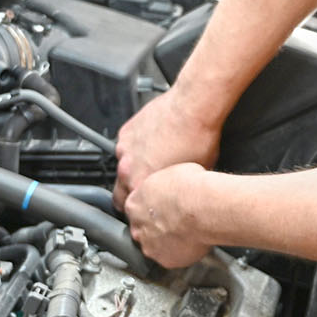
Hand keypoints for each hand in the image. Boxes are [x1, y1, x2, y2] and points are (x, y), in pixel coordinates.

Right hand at [114, 90, 220, 211]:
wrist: (193, 107)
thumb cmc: (197, 138)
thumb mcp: (191, 177)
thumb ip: (173, 191)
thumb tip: (175, 195)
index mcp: (141, 184)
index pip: (131, 208)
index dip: (141, 209)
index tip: (148, 206)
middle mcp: (127, 168)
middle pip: (119, 190)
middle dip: (131, 193)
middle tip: (148, 188)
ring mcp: (124, 148)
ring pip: (124, 166)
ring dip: (136, 167)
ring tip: (156, 160)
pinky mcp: (126, 131)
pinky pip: (127, 147)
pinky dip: (137, 148)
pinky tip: (155, 143)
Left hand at [126, 162, 213, 267]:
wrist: (205, 206)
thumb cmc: (192, 187)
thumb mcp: (171, 172)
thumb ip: (161, 186)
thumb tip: (168, 186)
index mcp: (135, 202)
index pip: (135, 209)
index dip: (150, 209)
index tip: (161, 209)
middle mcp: (138, 225)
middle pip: (142, 229)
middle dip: (155, 226)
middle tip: (174, 220)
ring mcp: (149, 244)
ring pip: (154, 245)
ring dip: (166, 240)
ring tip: (185, 231)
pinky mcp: (165, 259)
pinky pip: (170, 257)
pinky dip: (179, 252)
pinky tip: (191, 240)